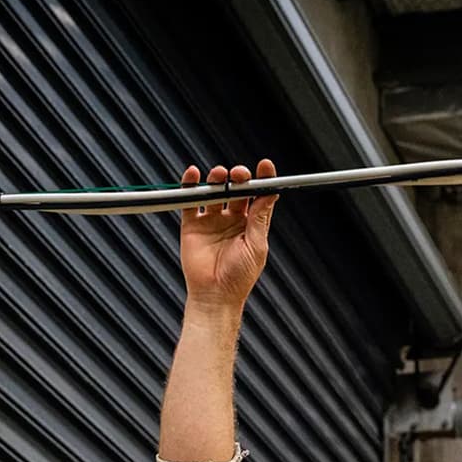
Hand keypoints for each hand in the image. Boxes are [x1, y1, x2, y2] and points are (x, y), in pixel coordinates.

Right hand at [179, 160, 278, 310]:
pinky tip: (193, 175)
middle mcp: (232, 219)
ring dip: (217, 179)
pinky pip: (190, 200)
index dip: (262, 180)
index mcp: (251, 225)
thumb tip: (271, 194)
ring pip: (214, 191)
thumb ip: (260, 218)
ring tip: (220, 175)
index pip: (258, 196)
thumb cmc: (239, 277)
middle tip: (240, 174)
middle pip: (236, 189)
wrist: (215, 295)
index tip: (265, 166)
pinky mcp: (193, 224)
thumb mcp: (256, 246)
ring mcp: (212, 220)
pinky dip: (190, 185)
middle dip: (239, 178)